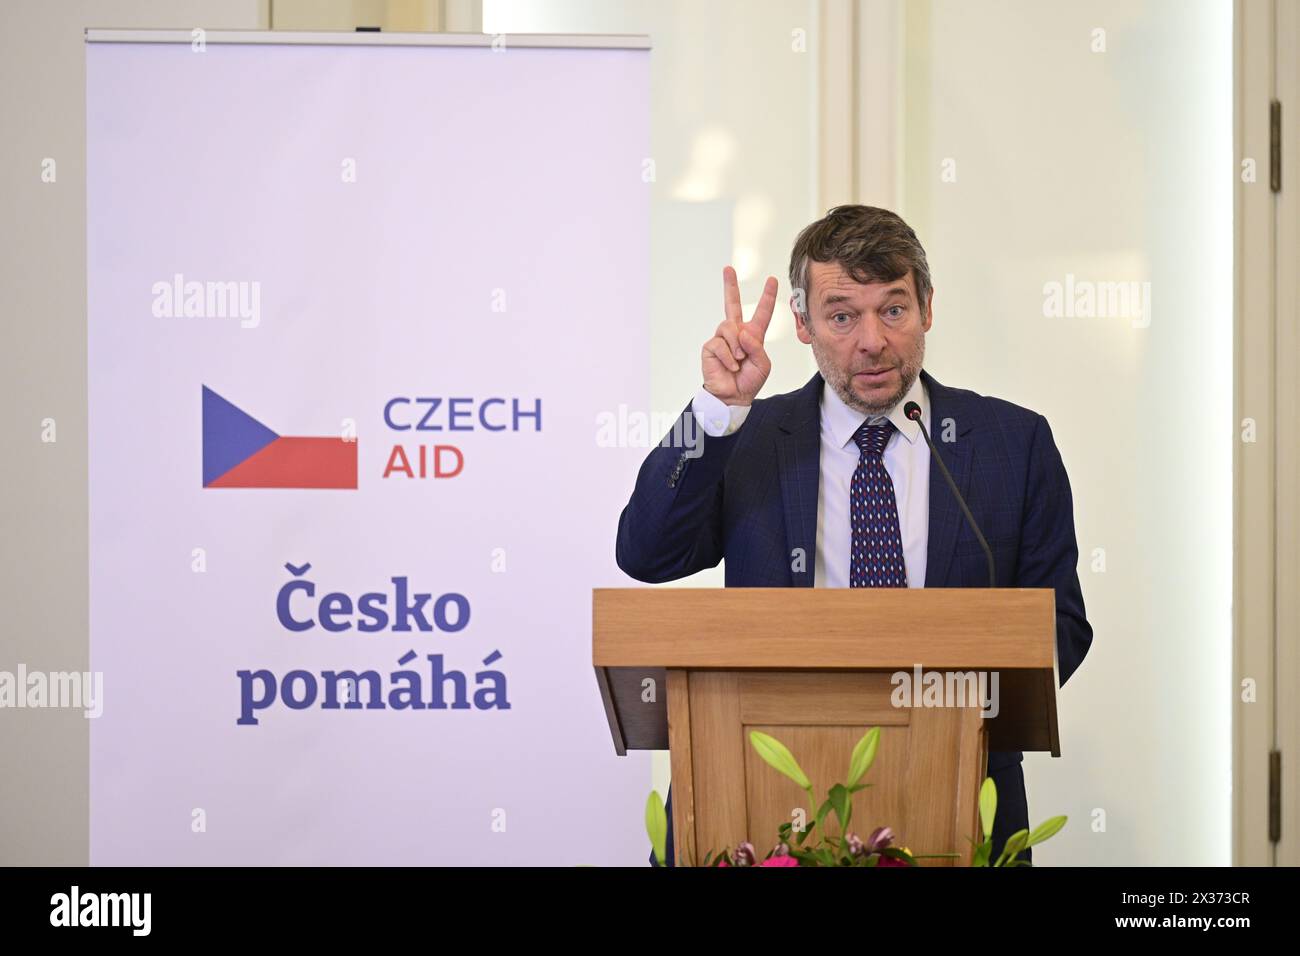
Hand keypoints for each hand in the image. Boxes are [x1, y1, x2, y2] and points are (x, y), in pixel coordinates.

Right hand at [701, 266, 775, 405]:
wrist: (733, 396)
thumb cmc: (749, 381)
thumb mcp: (763, 364)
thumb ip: (757, 346)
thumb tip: (742, 333)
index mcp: (753, 335)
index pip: (761, 312)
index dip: (767, 296)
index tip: (772, 280)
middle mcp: (736, 333)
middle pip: (732, 304)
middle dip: (730, 285)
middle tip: (728, 269)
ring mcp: (722, 338)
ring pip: (730, 327)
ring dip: (737, 346)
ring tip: (738, 361)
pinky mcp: (711, 346)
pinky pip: (721, 344)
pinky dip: (729, 357)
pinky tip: (730, 366)